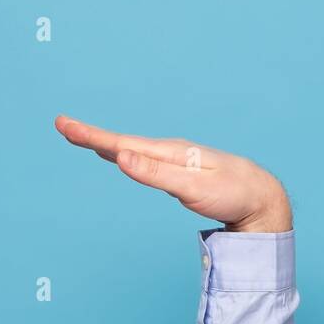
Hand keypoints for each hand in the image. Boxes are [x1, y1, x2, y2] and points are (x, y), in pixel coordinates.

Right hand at [54, 115, 292, 232]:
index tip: (65, 126)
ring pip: (133, 149)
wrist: (261, 198)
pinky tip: (120, 153)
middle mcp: (170, 151)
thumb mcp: (193, 188)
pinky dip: (125, 152)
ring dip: (105, 142)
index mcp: (169, 152)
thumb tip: (122, 157)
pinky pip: (145, 158)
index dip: (91, 136)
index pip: (123, 143)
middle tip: (62, 125)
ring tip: (82, 137)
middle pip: (123, 142)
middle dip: (91, 136)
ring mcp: (175, 160)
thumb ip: (156, 174)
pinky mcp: (179, 170)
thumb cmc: (231, 194)